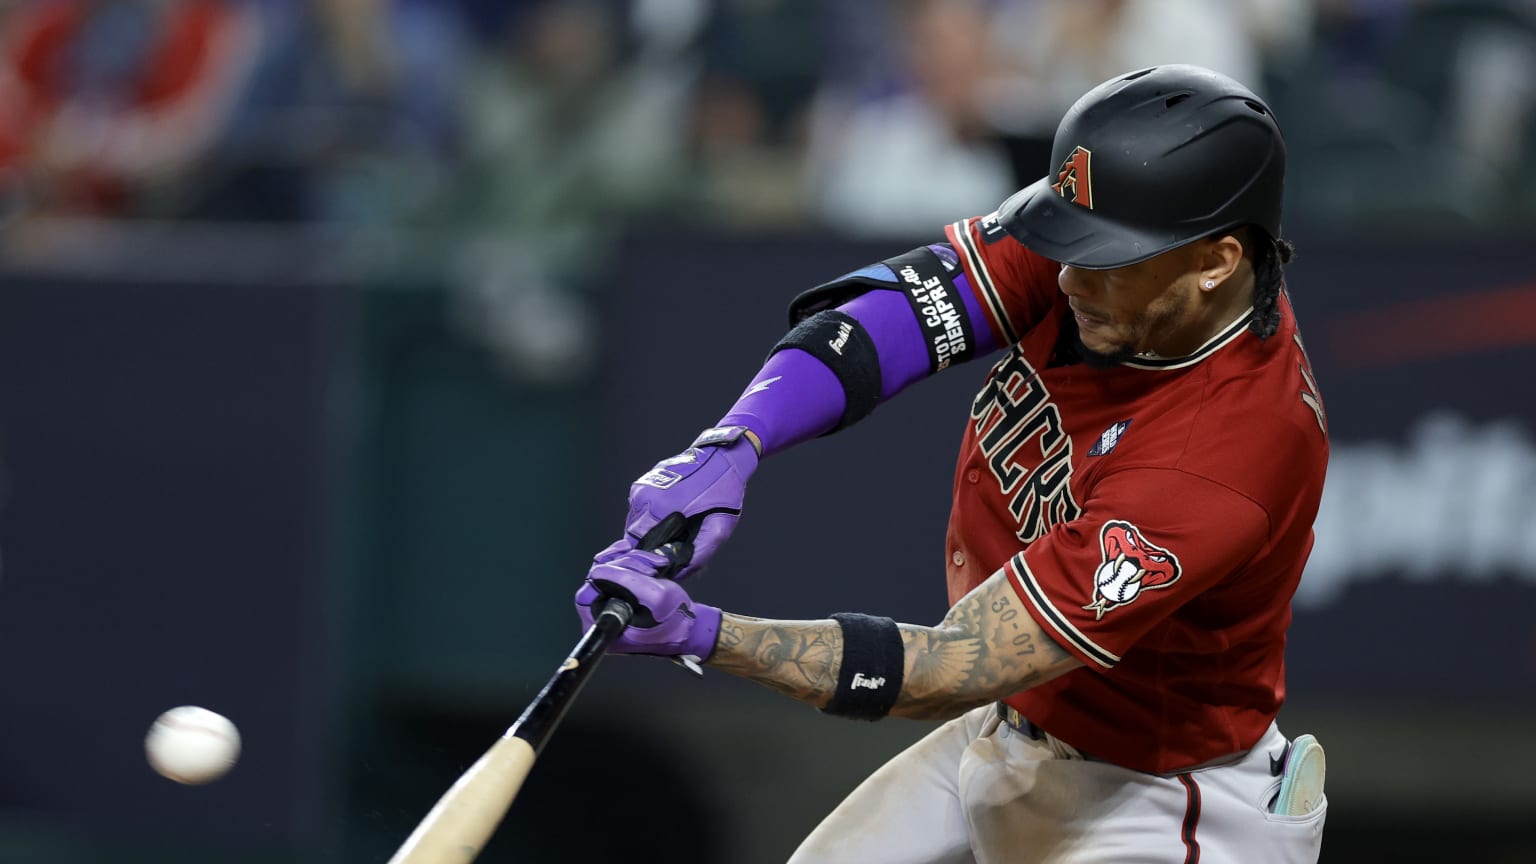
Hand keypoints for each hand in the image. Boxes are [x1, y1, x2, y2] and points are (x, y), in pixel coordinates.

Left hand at [575, 550, 721, 658]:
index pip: (586, 594)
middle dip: (626, 565)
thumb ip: (626, 580)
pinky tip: (651, 564)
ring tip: (656, 568)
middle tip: (651, 569)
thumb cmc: (675, 619)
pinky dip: (635, 562)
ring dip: (634, 561)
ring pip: (609, 569)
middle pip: (598, 578)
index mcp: (604, 627)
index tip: (627, 570)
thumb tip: (599, 569)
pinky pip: (618, 570)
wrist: (690, 626)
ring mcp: (610, 605)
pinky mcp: (620, 594)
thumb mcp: (655, 597)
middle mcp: (601, 618)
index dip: (604, 575)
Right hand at [598, 426, 759, 579]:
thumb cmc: (724, 492)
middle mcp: (643, 495)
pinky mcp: (643, 482)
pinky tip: (671, 516)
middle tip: (671, 550)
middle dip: (649, 547)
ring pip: (634, 523)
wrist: (723, 456)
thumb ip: (699, 555)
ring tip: (674, 532)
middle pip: (633, 535)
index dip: (649, 559)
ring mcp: (641, 487)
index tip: (663, 563)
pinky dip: (650, 518)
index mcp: (658, 507)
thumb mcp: (718, 529)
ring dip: (649, 532)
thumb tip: (678, 575)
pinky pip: (640, 510)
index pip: (637, 545)